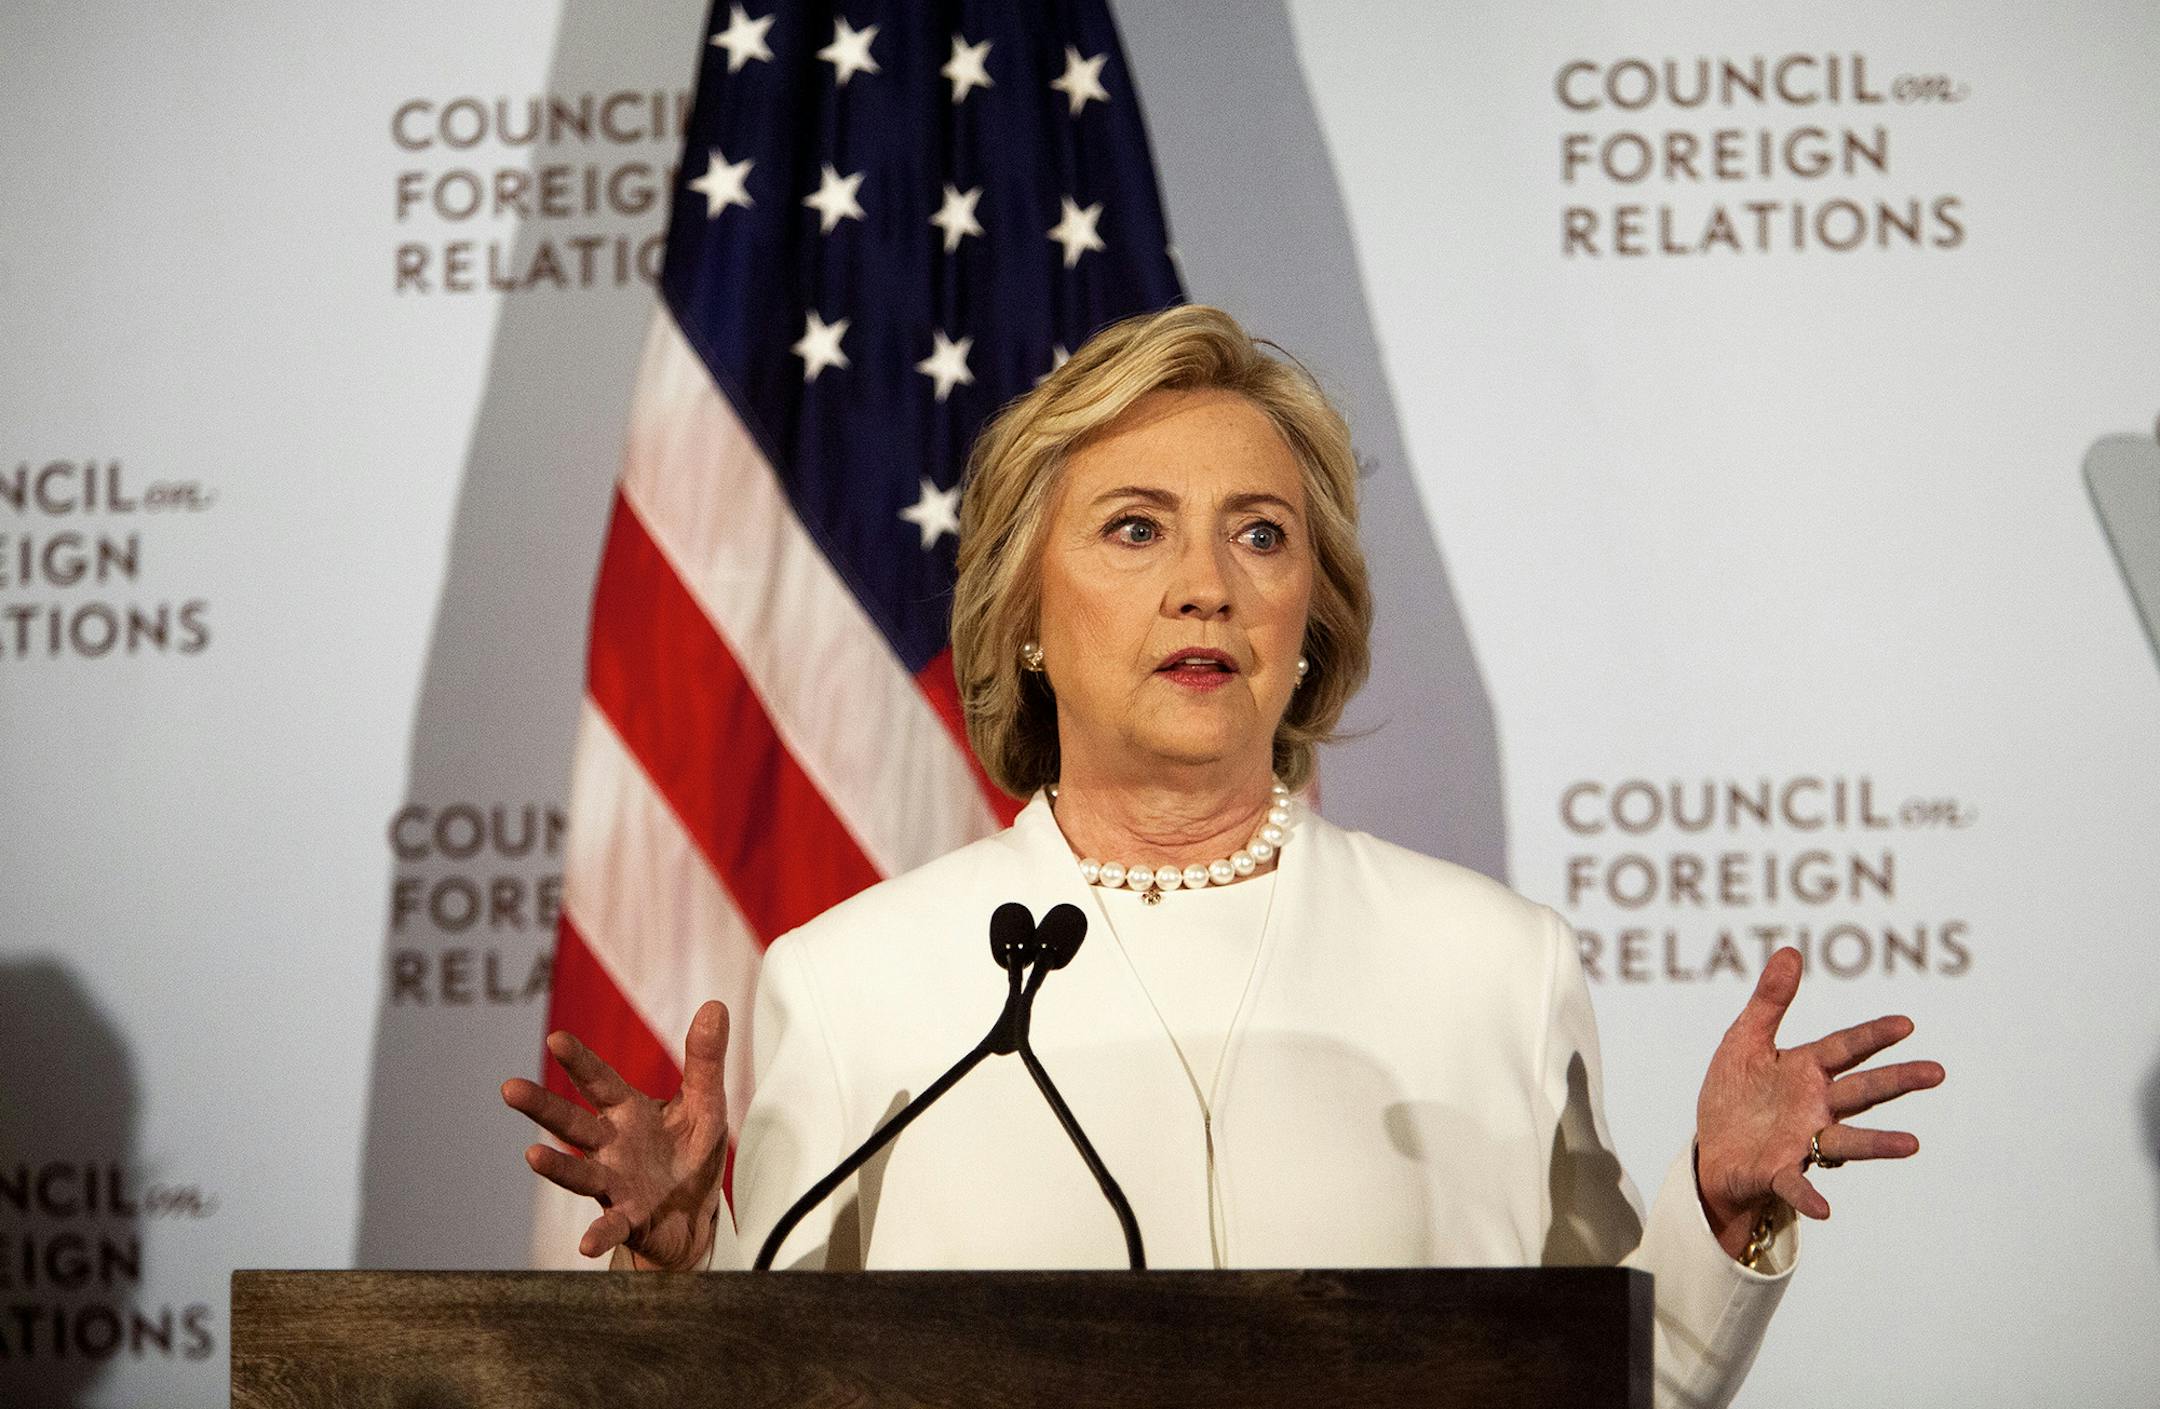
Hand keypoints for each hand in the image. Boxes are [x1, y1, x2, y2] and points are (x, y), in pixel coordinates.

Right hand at [500, 1000, 731, 1269]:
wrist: (694, 1215)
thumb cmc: (690, 1154)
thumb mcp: (705, 1103)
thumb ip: (705, 1059)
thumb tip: (716, 1004)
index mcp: (628, 1112)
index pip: (599, 1081)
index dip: (579, 1061)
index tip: (556, 1038)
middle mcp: (612, 1146)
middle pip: (573, 1123)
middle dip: (543, 1106)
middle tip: (509, 1088)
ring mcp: (615, 1183)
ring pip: (580, 1173)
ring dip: (556, 1166)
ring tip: (532, 1156)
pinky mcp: (629, 1218)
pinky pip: (610, 1227)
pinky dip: (598, 1235)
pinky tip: (585, 1245)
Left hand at [1693, 948, 1943, 1257]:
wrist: (1713, 1149)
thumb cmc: (1737, 1094)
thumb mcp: (1744, 1041)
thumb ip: (1769, 1001)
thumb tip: (1789, 950)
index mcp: (1805, 1070)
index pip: (1844, 1049)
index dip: (1873, 1036)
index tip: (1906, 1024)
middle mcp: (1814, 1107)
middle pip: (1860, 1091)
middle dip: (1896, 1081)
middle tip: (1937, 1072)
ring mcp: (1801, 1141)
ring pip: (1845, 1141)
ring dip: (1877, 1143)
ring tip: (1911, 1144)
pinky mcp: (1778, 1171)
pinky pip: (1796, 1184)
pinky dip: (1810, 1195)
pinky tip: (1825, 1209)